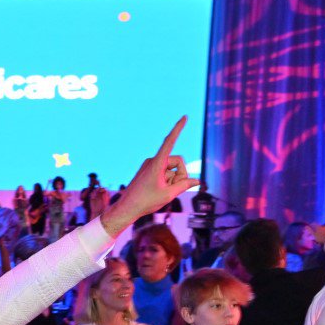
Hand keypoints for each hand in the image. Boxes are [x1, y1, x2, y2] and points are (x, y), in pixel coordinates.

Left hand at [103, 117, 200, 232]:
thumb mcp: (169, 194)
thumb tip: (197, 181)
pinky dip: (166, 181)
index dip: (178, 128)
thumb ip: (185, 185)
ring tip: (162, 192)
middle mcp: (153, 160)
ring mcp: (151, 165)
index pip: (170, 141)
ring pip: (172, 169)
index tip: (185, 116)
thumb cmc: (146, 202)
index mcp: (157, 163)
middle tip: (172, 189)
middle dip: (180, 175)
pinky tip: (159, 191)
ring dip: (172, 181)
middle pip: (177, 161)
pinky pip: (164, 172)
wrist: (127, 208)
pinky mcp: (149, 170)